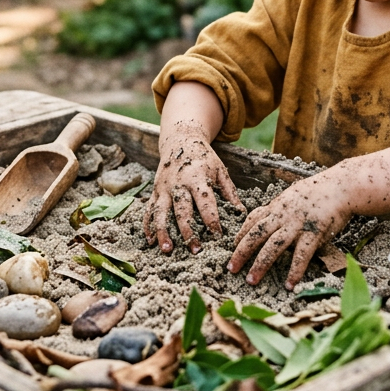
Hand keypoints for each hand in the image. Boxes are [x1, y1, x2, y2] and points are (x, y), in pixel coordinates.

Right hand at [143, 121, 244, 252]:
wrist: (180, 140)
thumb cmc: (204, 158)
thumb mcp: (220, 170)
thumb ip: (230, 191)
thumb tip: (241, 213)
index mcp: (197, 178)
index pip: (206, 202)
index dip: (212, 220)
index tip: (218, 236)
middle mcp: (179, 184)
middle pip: (182, 210)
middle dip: (188, 231)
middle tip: (196, 250)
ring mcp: (164, 188)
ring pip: (161, 212)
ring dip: (163, 232)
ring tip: (167, 249)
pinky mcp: (155, 191)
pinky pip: (149, 210)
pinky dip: (148, 225)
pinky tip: (150, 240)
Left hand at [227, 172, 351, 289]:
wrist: (341, 187)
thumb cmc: (318, 192)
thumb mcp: (291, 195)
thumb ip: (279, 209)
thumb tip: (267, 218)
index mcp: (276, 207)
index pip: (252, 221)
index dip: (241, 235)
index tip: (232, 247)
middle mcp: (282, 216)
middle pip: (256, 235)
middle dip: (241, 252)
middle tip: (230, 268)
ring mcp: (297, 225)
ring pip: (273, 246)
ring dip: (260, 264)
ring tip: (251, 280)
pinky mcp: (314, 234)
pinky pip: (301, 255)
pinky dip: (294, 271)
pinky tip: (289, 285)